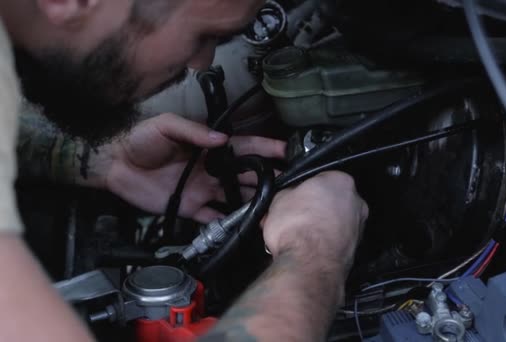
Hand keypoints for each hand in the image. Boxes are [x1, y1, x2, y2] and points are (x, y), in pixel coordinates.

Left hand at [96, 113, 284, 222]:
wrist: (116, 165)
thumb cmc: (140, 140)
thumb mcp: (165, 126)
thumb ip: (193, 131)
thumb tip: (221, 138)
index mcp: (209, 148)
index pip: (244, 148)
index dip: (265, 149)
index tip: (285, 151)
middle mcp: (212, 169)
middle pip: (246, 174)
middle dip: (268, 178)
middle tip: (289, 185)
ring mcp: (204, 189)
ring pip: (236, 197)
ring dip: (254, 201)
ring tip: (274, 208)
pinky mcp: (191, 208)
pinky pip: (214, 217)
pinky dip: (229, 222)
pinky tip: (245, 226)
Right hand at [262, 171, 368, 274]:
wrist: (308, 263)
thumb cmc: (298, 229)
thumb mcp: (279, 198)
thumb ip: (288, 192)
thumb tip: (286, 195)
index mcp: (340, 181)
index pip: (320, 178)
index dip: (302, 189)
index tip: (292, 197)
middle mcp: (356, 203)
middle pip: (330, 201)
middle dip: (311, 208)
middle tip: (292, 216)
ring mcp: (357, 228)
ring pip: (333, 222)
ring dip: (316, 227)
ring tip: (294, 236)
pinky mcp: (354, 250)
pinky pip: (334, 241)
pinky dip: (323, 244)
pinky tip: (305, 248)